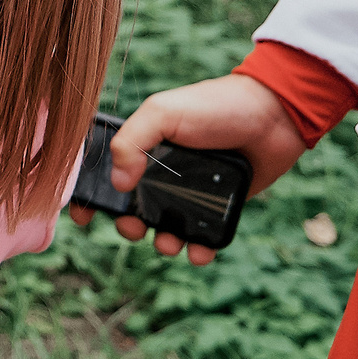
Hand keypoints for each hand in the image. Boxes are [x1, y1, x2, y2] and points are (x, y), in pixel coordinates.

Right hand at [79, 75, 303, 265]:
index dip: (90, 196)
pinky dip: (197, 251)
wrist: (274, 115)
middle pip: (132, 209)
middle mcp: (163, 171)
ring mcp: (191, 191)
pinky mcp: (218, 207)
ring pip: (165, 228)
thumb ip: (132, 140)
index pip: (106, 173)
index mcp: (143, 146)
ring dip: (161, 243)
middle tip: (134, 227)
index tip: (83, 215)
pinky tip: (198, 252)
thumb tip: (118, 184)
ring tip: (170, 242)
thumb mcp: (164, 112)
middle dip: (127, 225)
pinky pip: (202, 237)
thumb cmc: (216, 106)